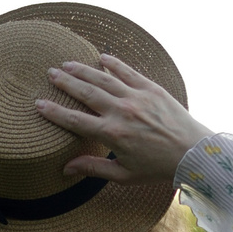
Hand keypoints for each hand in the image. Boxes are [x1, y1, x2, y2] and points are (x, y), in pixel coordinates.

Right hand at [36, 55, 208, 184]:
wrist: (193, 153)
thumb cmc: (157, 168)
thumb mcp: (124, 174)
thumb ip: (93, 168)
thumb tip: (66, 169)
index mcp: (112, 134)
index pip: (75, 121)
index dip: (54, 112)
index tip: (39, 104)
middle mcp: (122, 112)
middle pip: (86, 93)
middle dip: (66, 82)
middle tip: (50, 73)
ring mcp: (137, 97)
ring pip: (104, 78)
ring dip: (84, 70)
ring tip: (67, 63)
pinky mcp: (152, 88)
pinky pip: (129, 71)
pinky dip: (114, 63)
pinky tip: (102, 57)